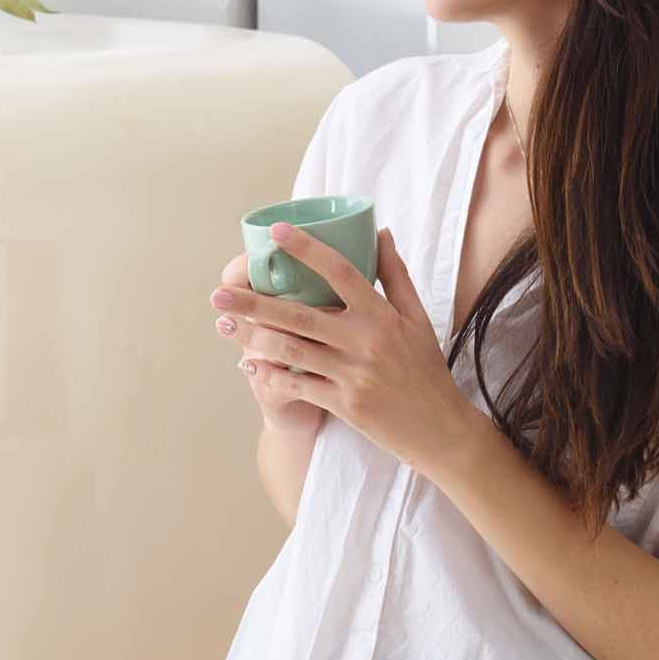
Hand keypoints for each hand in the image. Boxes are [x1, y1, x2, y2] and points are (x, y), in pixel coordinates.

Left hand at [210, 223, 487, 475]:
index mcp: (381, 314)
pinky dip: (271, 375)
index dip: (307, 249)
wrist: (439, 428)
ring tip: (224, 327)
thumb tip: (380, 232)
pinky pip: (299, 386)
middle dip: (254, 303)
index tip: (276, 232)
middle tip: (219, 293)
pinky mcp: (344, 404)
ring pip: (292, 351)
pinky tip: (248, 365)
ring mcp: (352, 374)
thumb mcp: (418, 318)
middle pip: (299, 314)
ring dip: (252, 338)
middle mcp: (364, 341)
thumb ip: (396, 275)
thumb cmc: (426, 369)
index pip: (340, 271)